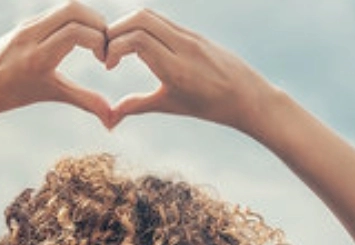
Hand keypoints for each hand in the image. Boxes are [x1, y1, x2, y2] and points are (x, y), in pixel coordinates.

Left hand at [0, 2, 113, 127]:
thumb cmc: (14, 94)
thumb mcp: (51, 94)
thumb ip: (85, 101)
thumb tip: (112, 121)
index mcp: (38, 57)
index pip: (76, 32)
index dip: (99, 41)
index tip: (104, 59)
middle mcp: (31, 35)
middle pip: (74, 10)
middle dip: (97, 23)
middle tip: (104, 43)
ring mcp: (27, 25)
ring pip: (66, 7)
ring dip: (87, 19)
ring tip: (94, 40)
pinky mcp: (27, 21)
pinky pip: (56, 12)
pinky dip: (74, 19)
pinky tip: (79, 36)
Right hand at [103, 9, 278, 132]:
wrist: (248, 95)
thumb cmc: (209, 106)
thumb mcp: (170, 105)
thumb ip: (137, 106)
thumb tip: (109, 119)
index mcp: (176, 68)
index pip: (137, 39)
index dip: (113, 47)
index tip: (108, 66)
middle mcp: (183, 46)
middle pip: (140, 18)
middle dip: (115, 31)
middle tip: (107, 51)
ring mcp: (190, 36)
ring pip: (150, 15)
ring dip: (127, 26)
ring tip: (119, 47)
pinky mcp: (193, 32)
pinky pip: (162, 21)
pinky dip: (142, 27)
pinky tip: (138, 45)